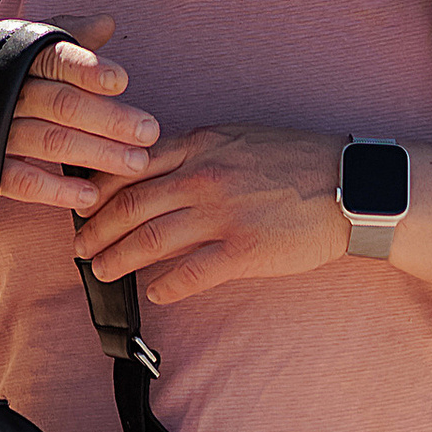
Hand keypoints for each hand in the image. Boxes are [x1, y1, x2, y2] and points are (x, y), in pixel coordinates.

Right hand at [0, 19, 162, 213]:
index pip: (51, 57)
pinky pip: (17, 181)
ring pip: (45, 142)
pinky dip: (53, 190)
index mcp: (8, 57)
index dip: (86, 67)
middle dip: (107, 119)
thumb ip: (57, 36)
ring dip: (93, 155)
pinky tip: (85, 197)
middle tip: (149, 133)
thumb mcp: (4, 48)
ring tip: (133, 165)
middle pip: (57, 103)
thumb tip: (107, 23)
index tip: (122, 80)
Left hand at [71, 125, 343, 304]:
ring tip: (101, 270)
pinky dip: (165, 285)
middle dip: (95, 229)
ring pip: (149, 240)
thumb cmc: (298, 160)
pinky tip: (155, 292)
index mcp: (200, 146)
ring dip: (117, 258)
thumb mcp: (240, 138)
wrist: (351, 185)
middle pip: (129, 206)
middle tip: (79, 246)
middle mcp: (203, 177)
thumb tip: (157, 169)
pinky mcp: (243, 250)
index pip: (130, 165)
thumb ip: (197, 152)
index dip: (98, 188)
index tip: (81, 203)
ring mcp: (222, 215)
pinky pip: (189, 274)